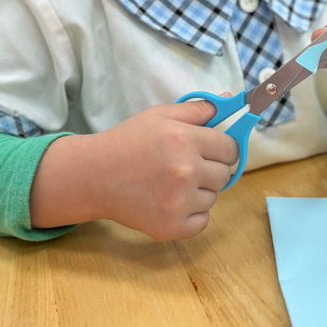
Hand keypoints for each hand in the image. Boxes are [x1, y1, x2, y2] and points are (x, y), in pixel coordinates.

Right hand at [30, 98, 238, 239]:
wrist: (94, 176)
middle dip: (210, 168)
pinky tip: (170, 202)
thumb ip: (199, 108)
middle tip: (185, 165)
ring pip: (213, 198)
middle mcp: (186, 171)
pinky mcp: (172, 227)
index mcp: (185, 140)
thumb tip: (231, 99)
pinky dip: (191, 214)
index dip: (221, 148)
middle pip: (224, 174)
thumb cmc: (128, 141)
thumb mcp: (161, 115)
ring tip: (171, 183)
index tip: (209, 150)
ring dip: (199, 191)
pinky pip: (202, 221)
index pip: (230, 148)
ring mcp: (179, 202)